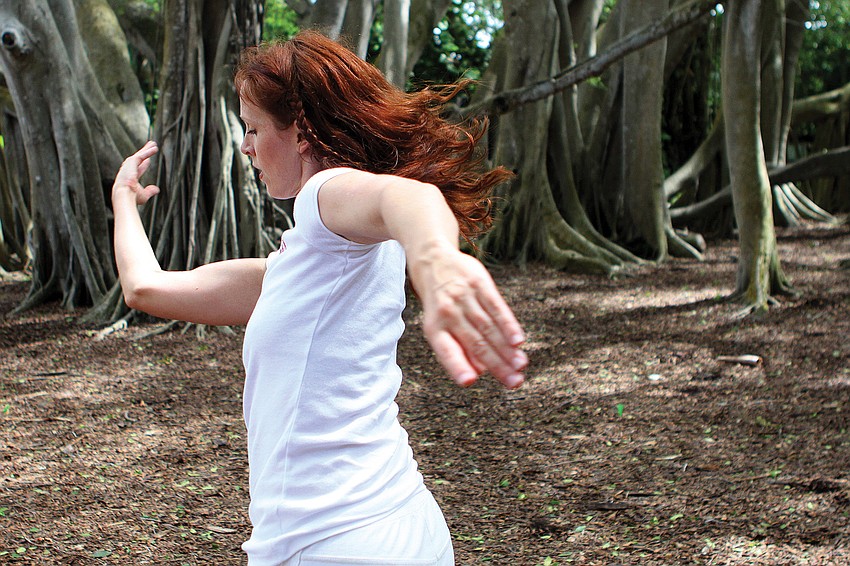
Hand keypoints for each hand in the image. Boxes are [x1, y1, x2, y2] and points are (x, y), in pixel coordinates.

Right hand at [113, 141, 160, 204]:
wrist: (125, 194)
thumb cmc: (132, 197)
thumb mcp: (144, 195)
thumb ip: (150, 191)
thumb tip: (157, 189)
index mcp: (130, 178)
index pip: (138, 169)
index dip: (143, 165)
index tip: (148, 160)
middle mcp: (128, 170)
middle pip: (138, 160)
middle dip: (144, 153)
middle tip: (150, 147)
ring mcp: (129, 165)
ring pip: (140, 155)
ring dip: (147, 149)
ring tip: (154, 144)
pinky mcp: (131, 161)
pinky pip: (142, 155)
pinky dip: (149, 151)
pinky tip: (155, 148)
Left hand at [411, 244, 527, 388]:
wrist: (432, 259)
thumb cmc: (439, 303)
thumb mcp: (438, 324)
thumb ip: (457, 348)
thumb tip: (478, 373)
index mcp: (434, 328)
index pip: (446, 350)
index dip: (457, 366)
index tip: (469, 382)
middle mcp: (447, 313)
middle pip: (476, 343)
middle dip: (497, 365)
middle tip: (514, 382)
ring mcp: (464, 297)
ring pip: (489, 328)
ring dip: (507, 349)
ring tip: (521, 366)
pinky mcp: (479, 283)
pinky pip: (497, 307)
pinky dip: (509, 325)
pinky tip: (519, 341)